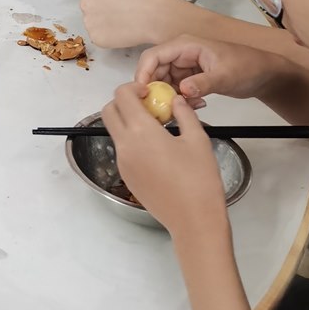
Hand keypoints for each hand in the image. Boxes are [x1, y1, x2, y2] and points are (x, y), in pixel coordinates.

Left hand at [80, 0, 184, 48]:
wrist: (152, 16)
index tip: (113, 3)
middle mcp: (86, 3)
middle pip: (90, 8)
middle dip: (101, 12)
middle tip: (117, 15)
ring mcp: (89, 22)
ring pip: (94, 24)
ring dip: (104, 25)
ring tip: (121, 25)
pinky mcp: (95, 38)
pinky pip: (100, 38)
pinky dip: (109, 38)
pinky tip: (122, 34)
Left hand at [102, 85, 228, 239]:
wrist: (194, 221)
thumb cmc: (199, 180)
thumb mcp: (197, 140)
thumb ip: (183, 114)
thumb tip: (175, 101)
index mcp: (140, 131)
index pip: (121, 96)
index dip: (133, 88)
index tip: (149, 92)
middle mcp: (125, 145)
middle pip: (109, 112)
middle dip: (124, 102)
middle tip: (148, 105)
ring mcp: (123, 163)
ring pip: (114, 131)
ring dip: (127, 122)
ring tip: (156, 128)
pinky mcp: (126, 177)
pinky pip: (122, 150)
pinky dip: (131, 141)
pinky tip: (156, 149)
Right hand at [134, 35, 282, 107]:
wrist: (265, 74)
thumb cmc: (246, 67)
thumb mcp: (225, 76)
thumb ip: (203, 83)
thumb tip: (181, 91)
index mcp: (185, 46)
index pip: (153, 56)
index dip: (143, 74)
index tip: (142, 95)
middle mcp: (180, 54)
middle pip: (154, 71)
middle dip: (155, 90)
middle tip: (160, 109)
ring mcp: (185, 67)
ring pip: (164, 82)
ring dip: (170, 97)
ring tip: (186, 108)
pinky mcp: (191, 78)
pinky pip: (177, 89)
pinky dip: (182, 100)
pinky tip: (197, 105)